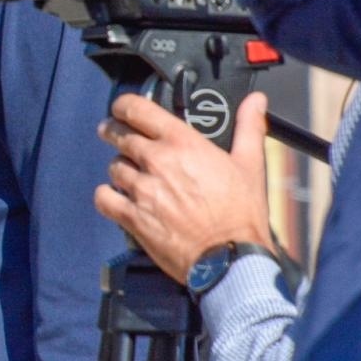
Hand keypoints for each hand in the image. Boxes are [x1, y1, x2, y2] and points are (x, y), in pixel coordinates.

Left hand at [94, 91, 274, 284]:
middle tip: (116, 136)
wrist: (232, 259)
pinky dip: (107, 196)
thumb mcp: (250, 165)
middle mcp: (157, 161)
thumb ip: (249, 127)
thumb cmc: (242, 215)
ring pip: (113, 166)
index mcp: (183, 143)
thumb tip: (256, 101)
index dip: (124, 106)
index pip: (137, 109)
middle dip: (115, 133)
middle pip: (117, 135)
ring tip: (131, 175)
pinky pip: (103, 197)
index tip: (121, 109)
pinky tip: (118, 198)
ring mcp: (142, 189)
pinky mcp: (132, 216)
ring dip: (120, 169)